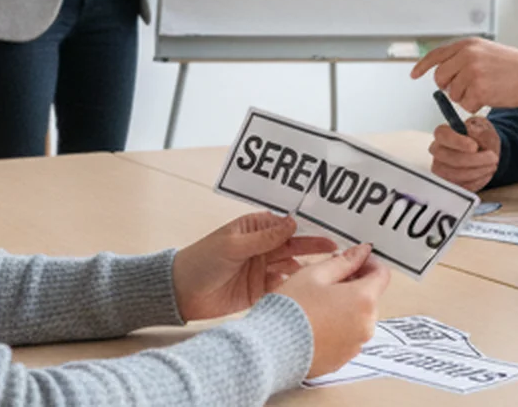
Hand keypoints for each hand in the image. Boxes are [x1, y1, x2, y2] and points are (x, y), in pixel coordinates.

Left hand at [172, 212, 336, 320]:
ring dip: (308, 269)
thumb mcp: (233, 246)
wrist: (181, 293)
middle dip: (314, 247)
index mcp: (255, 229)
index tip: (328, 227)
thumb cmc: (200, 261)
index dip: (307, 226)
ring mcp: (262, 269)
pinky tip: (307, 288)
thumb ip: (264, 237)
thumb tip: (292, 222)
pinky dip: (295, 288)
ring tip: (328, 271)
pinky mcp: (261, 291)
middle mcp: (262, 248)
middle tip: (337, 248)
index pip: (286, 225)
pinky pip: (284, 287)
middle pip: (294, 246)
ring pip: (292, 267)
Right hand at [276, 243, 390, 377]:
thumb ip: (343, 262)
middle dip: (353, 285)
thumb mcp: (314, 275)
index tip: (354, 261)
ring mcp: (355, 344)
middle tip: (327, 280)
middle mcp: (366, 325)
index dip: (368, 263)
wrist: (271, 349)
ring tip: (316, 304)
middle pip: (369, 297)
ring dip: (345, 307)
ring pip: (358, 317)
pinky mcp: (343, 359)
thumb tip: (361, 252)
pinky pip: (347, 337)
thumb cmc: (290, 311)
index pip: (382, 274)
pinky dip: (337, 327)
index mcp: (363, 300)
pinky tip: (315, 323)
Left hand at [409, 38, 517, 111]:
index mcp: (468, 44)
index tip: (414, 74)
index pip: (437, 55)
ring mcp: (472, 72)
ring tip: (486, 89)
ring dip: (466, 97)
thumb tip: (443, 73)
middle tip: (466, 89)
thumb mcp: (486, 51)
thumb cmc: (513, 66)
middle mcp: (467, 55)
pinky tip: (490, 97)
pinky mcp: (479, 89)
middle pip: (440, 78)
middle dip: (449, 87)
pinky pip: (466, 105)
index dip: (423, 66)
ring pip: (453, 94)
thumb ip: (464, 57)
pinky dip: (476, 106)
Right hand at [428, 115, 500, 191]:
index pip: (443, 136)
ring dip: (478, 172)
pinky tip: (486, 174)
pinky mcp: (449, 183)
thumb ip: (479, 130)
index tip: (474, 147)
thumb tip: (474, 133)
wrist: (486, 150)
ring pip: (456, 175)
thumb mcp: (484, 128)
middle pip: (451, 158)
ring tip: (492, 166)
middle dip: (474, 160)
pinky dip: (477, 181)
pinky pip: (461, 186)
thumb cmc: (481, 137)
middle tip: (493, 157)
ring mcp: (441, 169)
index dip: (458, 142)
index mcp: (443, 134)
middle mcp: (438, 151)